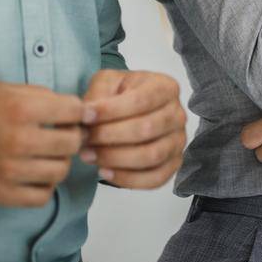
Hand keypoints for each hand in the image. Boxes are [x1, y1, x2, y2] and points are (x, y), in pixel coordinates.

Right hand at [0, 82, 85, 207]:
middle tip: (62, 134)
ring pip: (60, 170)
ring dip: (59, 162)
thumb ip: (42, 96)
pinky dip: (44, 185)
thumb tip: (78, 109)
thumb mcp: (5, 89)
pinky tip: (35, 173)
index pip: (74, 111)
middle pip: (71, 142)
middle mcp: (17, 140)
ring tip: (48, 154)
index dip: (78, 111)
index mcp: (20, 109)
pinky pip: (42, 196)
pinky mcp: (0, 193)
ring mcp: (9, 170)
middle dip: (71, 136)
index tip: (74, 114)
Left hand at [80, 70, 186, 188]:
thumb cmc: (121, 96)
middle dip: (109, 136)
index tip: (86, 116)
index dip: (111, 110)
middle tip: (84, 139)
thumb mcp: (107, 82)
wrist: (130, 112)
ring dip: (115, 158)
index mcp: (165, 87)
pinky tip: (105, 171)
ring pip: (151, 156)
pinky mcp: (173, 164)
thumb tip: (86, 114)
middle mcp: (177, 114)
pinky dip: (127, 179)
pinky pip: (154, 179)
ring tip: (89, 155)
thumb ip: (98, 94)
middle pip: (146, 129)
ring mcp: (178, 141)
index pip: (141, 100)